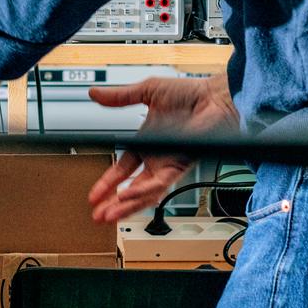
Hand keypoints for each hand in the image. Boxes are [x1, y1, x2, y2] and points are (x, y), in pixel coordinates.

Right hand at [86, 74, 240, 223]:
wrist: (213, 97)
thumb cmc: (190, 94)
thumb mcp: (146, 92)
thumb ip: (119, 97)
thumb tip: (96, 94)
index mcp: (147, 145)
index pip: (123, 170)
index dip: (108, 183)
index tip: (94, 194)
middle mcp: (157, 159)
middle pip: (131, 188)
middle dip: (113, 203)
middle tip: (97, 214)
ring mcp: (168, 165)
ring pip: (144, 193)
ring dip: (125, 205)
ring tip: (108, 215)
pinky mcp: (179, 166)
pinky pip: (159, 184)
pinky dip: (142, 191)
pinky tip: (127, 195)